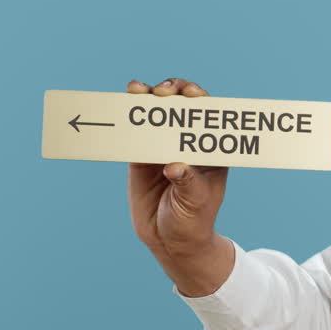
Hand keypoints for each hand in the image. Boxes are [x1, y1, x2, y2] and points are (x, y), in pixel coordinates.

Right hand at [126, 77, 234, 296]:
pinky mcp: (141, 157)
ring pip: (156, 115)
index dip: (200, 99)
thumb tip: (175, 166)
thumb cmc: (194, 220)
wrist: (170, 240)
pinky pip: (134, 134)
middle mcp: (188, 142)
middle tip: (163, 91)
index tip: (190, 93)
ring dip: (146, 98)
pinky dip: (126, 119)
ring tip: (136, 89)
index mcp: (211, 149)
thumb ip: (188, 183)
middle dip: (173, 92)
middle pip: (181, 108)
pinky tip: (120, 107)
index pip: (208, 116)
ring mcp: (164, 147)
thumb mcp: (196, 202)